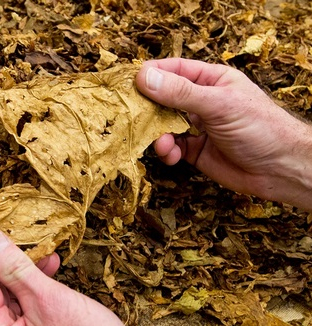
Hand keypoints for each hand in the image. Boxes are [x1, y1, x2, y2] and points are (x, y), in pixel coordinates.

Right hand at [136, 58, 311, 210]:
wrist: (280, 169)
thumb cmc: (261, 128)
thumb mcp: (218, 104)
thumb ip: (180, 92)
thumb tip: (145, 78)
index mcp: (211, 80)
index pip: (174, 70)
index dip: (152, 75)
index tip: (131, 84)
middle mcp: (201, 101)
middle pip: (163, 98)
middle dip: (148, 108)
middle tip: (133, 117)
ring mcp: (197, 126)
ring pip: (163, 125)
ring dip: (157, 134)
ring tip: (161, 143)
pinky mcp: (195, 151)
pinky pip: (171, 147)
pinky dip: (166, 151)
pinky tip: (171, 155)